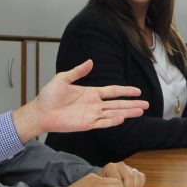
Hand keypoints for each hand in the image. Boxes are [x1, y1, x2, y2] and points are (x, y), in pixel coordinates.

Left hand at [11, 60, 148, 141]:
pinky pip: (103, 123)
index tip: (138, 91)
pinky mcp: (86, 124)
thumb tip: (91, 61)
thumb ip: (78, 71)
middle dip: (132, 104)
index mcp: (91, 92)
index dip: (126, 91)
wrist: (40, 112)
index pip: (113, 91)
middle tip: (146, 104)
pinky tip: (122, 118)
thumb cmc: (49, 96)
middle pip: (118, 103)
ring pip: (114, 113)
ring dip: (127, 112)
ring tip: (141, 111)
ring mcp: (91, 115)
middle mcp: (94, 104)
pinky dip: (112, 121)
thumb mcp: (63, 78)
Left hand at [100, 162, 145, 186]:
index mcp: (111, 167)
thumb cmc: (104, 184)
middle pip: (129, 177)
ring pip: (136, 176)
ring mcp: (128, 167)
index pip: (118, 179)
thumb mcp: (102, 186)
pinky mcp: (135, 171)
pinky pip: (141, 177)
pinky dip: (138, 185)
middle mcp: (120, 165)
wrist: (106, 180)